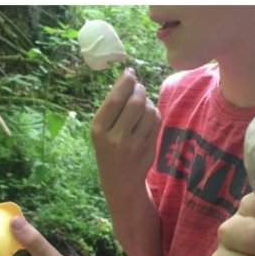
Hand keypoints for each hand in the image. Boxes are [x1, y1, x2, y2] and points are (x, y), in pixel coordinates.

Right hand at [91, 68, 159, 197]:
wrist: (119, 182)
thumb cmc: (109, 149)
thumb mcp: (101, 131)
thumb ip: (112, 106)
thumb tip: (128, 75)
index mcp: (99, 130)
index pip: (115, 99)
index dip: (125, 82)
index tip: (130, 74)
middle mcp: (115, 138)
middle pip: (135, 102)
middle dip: (139, 90)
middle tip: (138, 89)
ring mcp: (133, 145)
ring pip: (148, 110)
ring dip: (147, 102)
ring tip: (141, 107)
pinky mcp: (147, 148)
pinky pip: (156, 120)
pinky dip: (154, 114)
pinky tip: (147, 118)